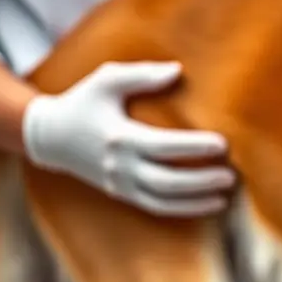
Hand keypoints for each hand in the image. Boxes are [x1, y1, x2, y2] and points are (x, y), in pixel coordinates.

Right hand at [22, 61, 233, 216]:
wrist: (50, 136)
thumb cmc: (84, 100)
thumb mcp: (107, 79)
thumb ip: (142, 75)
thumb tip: (178, 71)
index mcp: (119, 137)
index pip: (163, 147)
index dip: (194, 147)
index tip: (222, 144)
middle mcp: (119, 166)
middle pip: (166, 181)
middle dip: (200, 181)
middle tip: (231, 176)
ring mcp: (119, 183)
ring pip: (162, 200)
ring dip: (195, 201)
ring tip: (225, 196)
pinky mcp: (121, 193)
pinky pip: (155, 206)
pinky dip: (182, 209)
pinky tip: (207, 204)